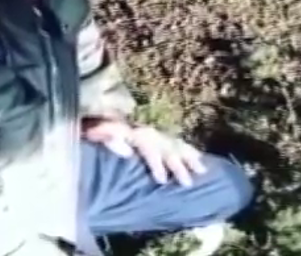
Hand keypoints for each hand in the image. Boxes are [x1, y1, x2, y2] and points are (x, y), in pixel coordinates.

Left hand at [82, 118, 207, 186]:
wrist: (100, 116)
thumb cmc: (98, 128)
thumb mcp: (99, 131)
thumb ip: (110, 139)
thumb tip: (126, 152)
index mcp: (135, 133)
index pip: (150, 149)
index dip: (156, 164)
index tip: (162, 180)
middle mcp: (149, 132)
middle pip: (167, 149)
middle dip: (177, 166)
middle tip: (187, 183)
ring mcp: (156, 134)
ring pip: (177, 145)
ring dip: (190, 158)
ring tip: (202, 171)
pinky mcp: (159, 137)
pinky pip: (179, 143)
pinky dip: (191, 152)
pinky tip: (201, 162)